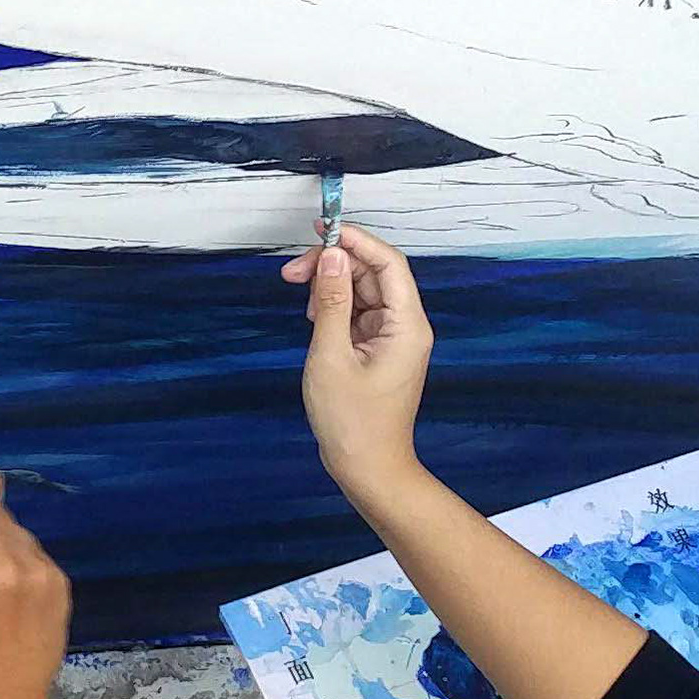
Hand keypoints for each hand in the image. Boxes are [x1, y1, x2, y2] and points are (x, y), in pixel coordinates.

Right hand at [286, 225, 433, 498]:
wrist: (368, 469)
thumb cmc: (351, 421)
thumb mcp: (331, 355)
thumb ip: (332, 301)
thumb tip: (331, 257)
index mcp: (406, 324)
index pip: (387, 263)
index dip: (355, 240)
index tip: (320, 230)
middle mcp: (406, 326)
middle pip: (374, 274)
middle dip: (334, 265)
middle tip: (292, 273)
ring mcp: (393, 339)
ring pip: (364, 292)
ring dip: (332, 287)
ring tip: (302, 302)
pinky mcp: (380, 351)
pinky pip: (359, 314)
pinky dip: (336, 309)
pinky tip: (314, 319)